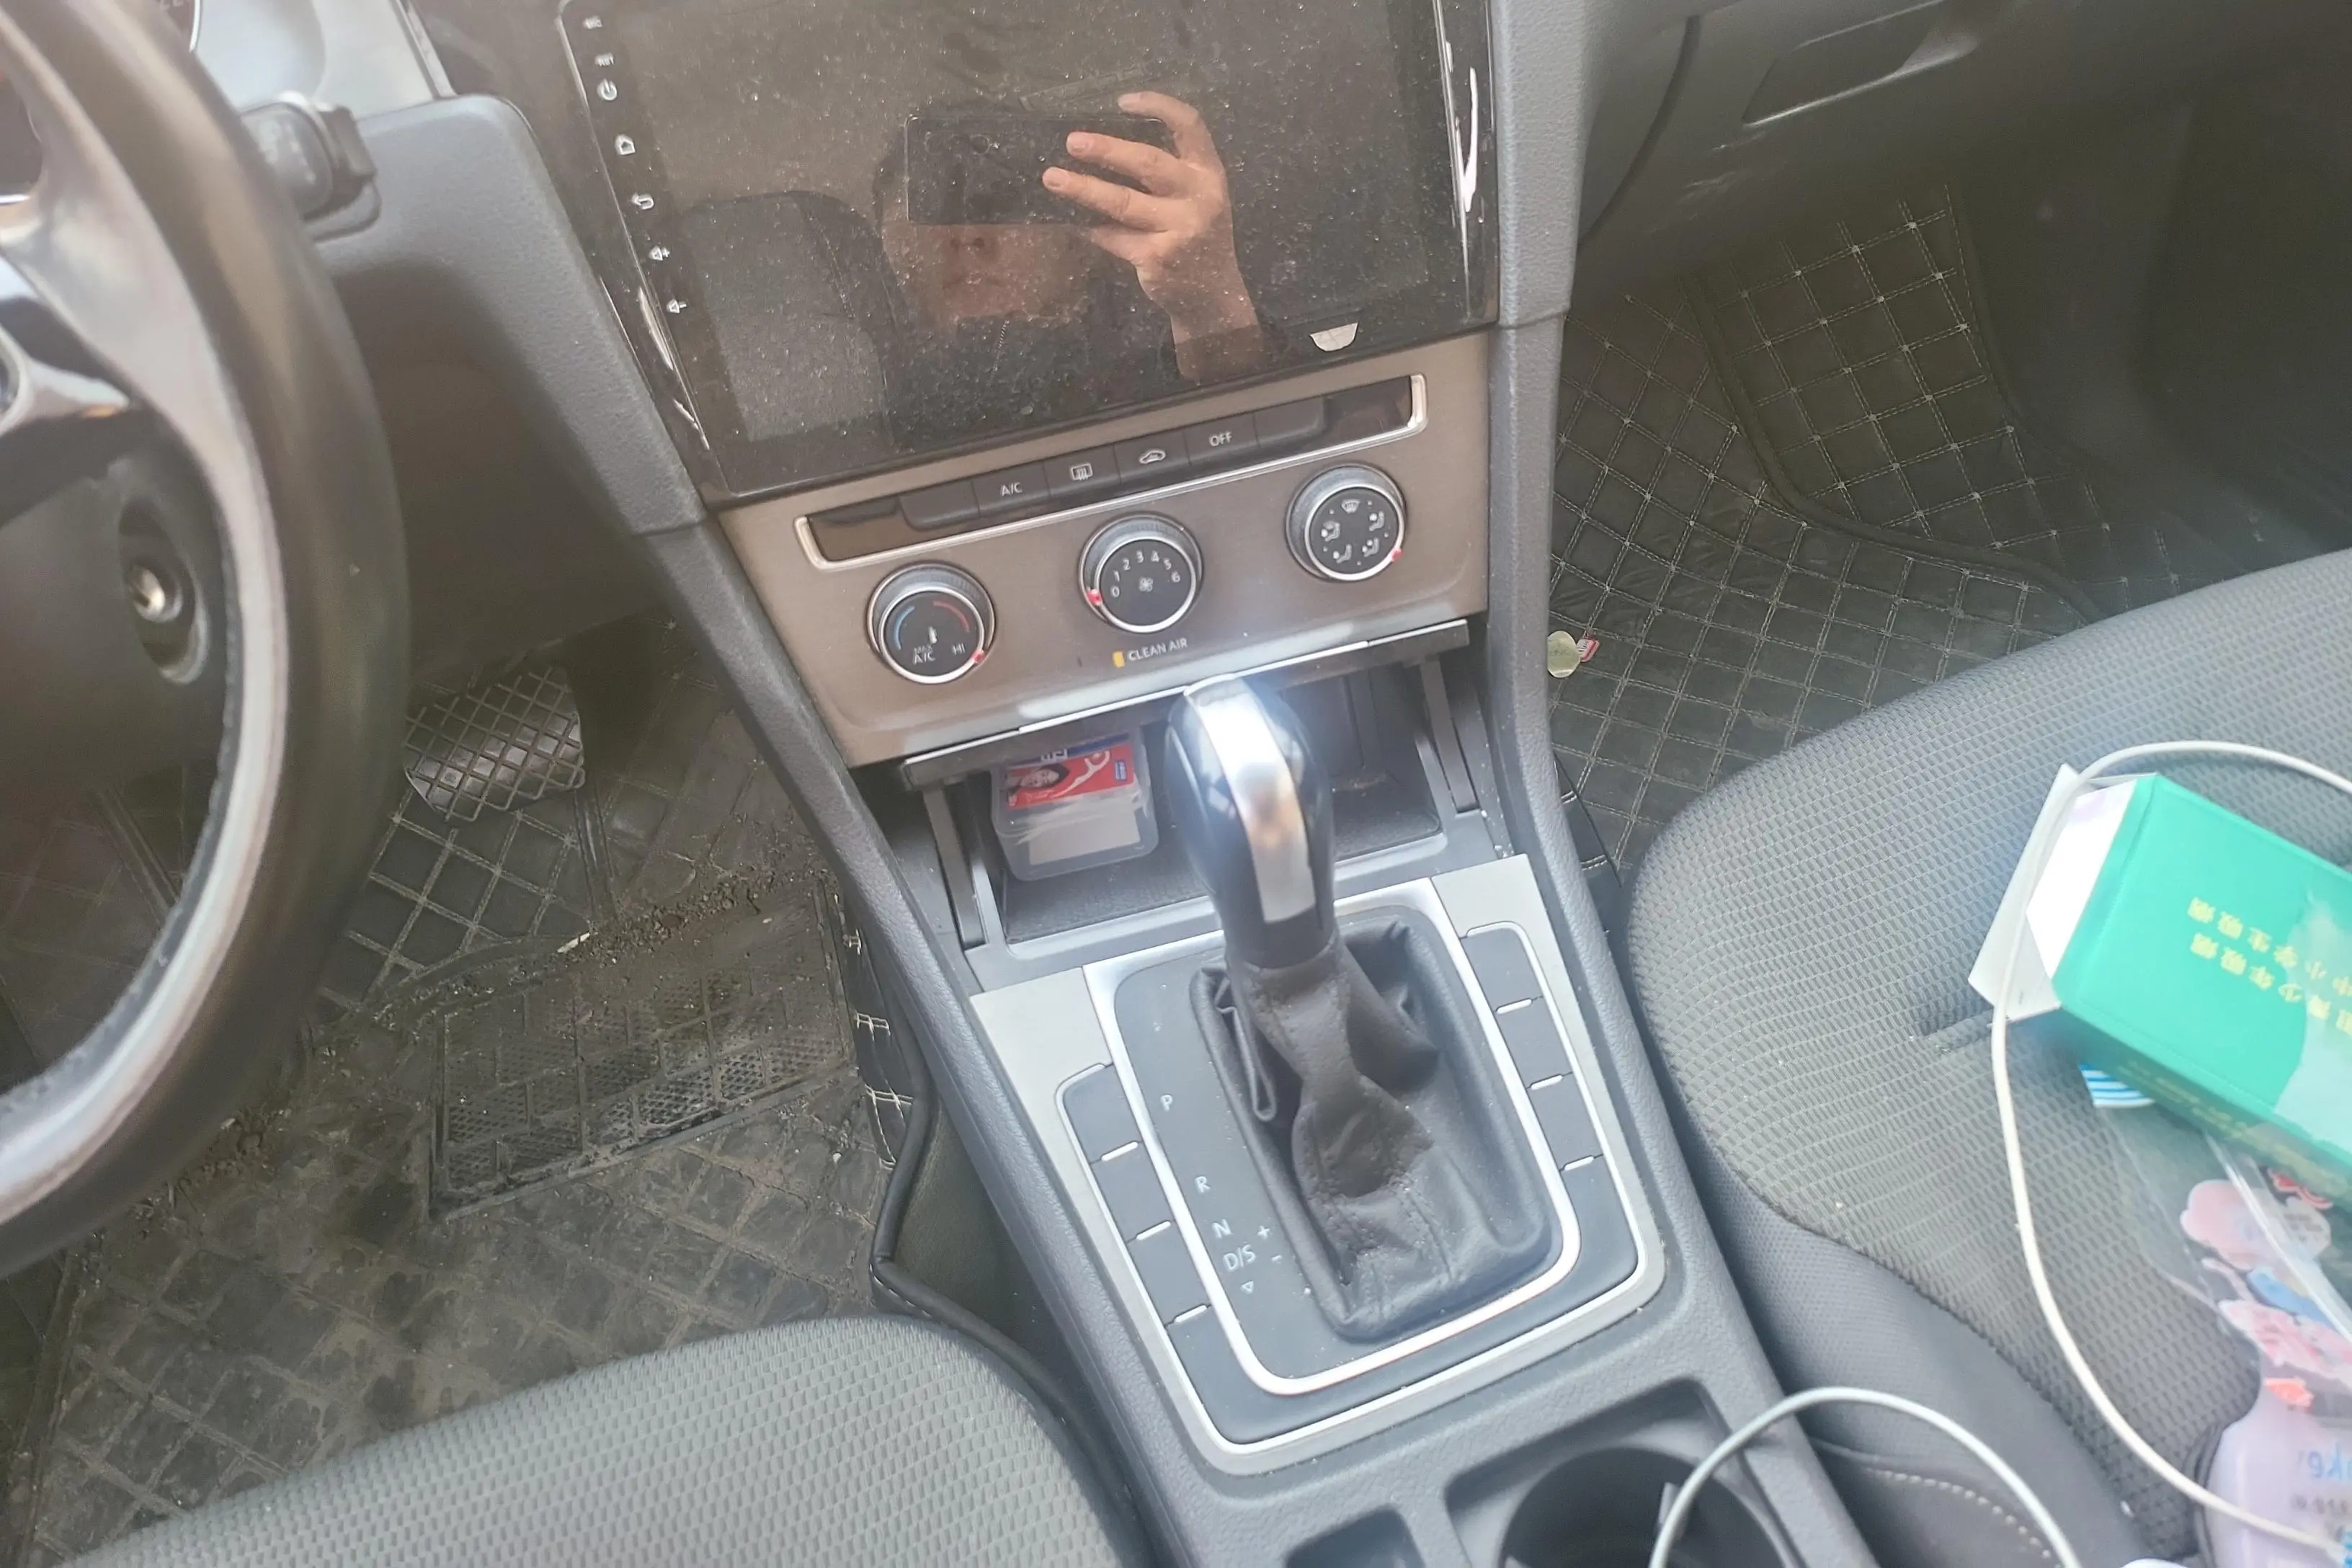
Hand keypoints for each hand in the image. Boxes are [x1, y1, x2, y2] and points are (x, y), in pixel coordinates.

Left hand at [1042, 92, 1264, 376]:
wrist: (1213, 294)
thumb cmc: (1196, 235)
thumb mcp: (1197, 197)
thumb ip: (1168, 172)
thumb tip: (1103, 145)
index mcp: (1209, 172)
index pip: (1189, 125)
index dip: (1157, 106)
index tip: (1121, 102)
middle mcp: (1199, 196)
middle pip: (1148, 162)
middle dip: (1106, 150)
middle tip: (1072, 142)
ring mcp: (1180, 228)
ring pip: (1123, 201)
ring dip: (1084, 188)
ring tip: (1053, 179)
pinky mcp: (1157, 257)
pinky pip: (1113, 236)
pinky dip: (1090, 228)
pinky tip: (1071, 220)